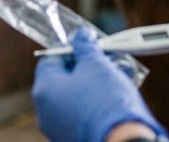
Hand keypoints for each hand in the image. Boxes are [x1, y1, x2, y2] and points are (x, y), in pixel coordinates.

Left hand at [32, 29, 167, 141]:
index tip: (87, 42)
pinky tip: (117, 94)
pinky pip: (84, 113)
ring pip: (77, 96)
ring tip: (118, 74)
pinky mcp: (76, 137)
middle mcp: (46, 111)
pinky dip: (97, 102)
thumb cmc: (106, 102)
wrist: (124, 141)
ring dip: (96, 83)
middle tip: (106, 57)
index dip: (71, 47)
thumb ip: (85, 46)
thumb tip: (81, 36)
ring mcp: (60, 127)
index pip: (51, 58)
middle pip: (64, 78)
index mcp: (44, 89)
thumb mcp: (96, 64)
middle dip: (87, 65)